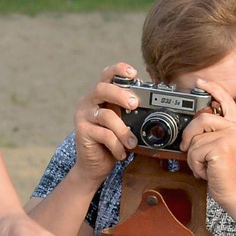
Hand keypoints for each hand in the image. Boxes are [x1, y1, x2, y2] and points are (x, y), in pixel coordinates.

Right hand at [72, 62, 141, 181]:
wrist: (95, 165)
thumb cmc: (112, 141)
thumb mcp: (124, 122)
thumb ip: (130, 111)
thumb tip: (153, 101)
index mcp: (100, 95)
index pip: (107, 75)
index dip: (119, 69)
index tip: (134, 72)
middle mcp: (88, 101)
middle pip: (102, 88)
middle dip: (121, 94)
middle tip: (135, 104)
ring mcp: (83, 115)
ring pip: (106, 115)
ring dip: (123, 130)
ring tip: (132, 143)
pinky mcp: (82, 131)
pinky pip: (104, 135)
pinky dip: (117, 145)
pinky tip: (121, 153)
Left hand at [180, 97, 235, 195]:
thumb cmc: (227, 173)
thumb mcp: (223, 148)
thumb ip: (214, 133)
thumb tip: (195, 123)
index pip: (226, 100)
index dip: (213, 88)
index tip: (201, 82)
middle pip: (202, 119)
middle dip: (190, 136)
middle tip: (189, 149)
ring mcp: (231, 136)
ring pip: (196, 138)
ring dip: (194, 155)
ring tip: (205, 165)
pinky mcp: (222, 147)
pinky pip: (195, 151)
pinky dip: (195, 165)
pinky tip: (207, 171)